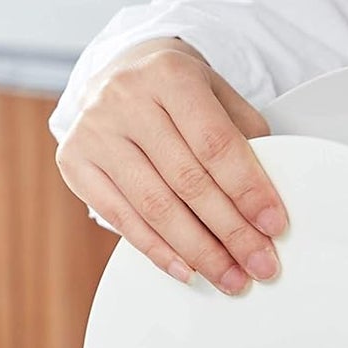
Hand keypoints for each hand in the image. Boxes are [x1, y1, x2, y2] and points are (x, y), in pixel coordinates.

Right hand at [56, 38, 286, 293]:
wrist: (117, 72)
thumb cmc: (176, 91)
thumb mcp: (216, 94)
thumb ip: (245, 137)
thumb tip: (267, 204)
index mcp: (170, 74)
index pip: (216, 143)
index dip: (248, 190)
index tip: (273, 226)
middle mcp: (127, 98)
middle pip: (187, 180)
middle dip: (230, 231)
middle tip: (259, 263)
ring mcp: (95, 131)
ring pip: (154, 206)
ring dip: (198, 251)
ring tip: (229, 276)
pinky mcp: (74, 162)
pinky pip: (120, 218)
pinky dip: (157, 250)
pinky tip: (186, 270)